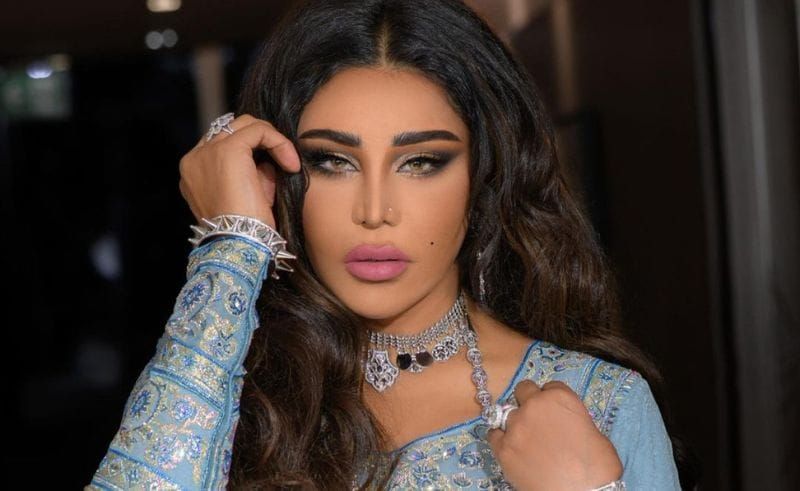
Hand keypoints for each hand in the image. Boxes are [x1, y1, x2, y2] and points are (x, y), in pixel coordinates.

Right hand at [179, 113, 301, 228]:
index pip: (222, 144)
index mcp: (193, 172)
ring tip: (288, 166)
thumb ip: (250, 175)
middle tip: (283, 166)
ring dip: (271, 142)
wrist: (239, 243)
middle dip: (261, 145)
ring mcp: (208, 152)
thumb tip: (268, 162)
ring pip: (245, 125)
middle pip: (232, 130)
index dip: (251, 153)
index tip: (271, 174)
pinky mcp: (228, 150)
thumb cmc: (246, 230)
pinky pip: (259, 131)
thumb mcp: (244, 197)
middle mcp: (195, 158)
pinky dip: (279, 143)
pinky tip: (290, 165)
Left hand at [486, 380, 622, 490]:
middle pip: (524, 390)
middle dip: (529, 401)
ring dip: (515, 422)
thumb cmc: (597, 466)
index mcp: (560, 397)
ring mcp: (516, 426)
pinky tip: (510, 447)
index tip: (553, 411)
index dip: (551, 399)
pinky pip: (493, 434)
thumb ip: (573, 419)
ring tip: (525, 439)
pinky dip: (501, 439)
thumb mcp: (593, 432)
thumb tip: (565, 424)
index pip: (550, 386)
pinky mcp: (503, 448)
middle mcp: (534, 405)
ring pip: (507, 412)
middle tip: (536, 420)